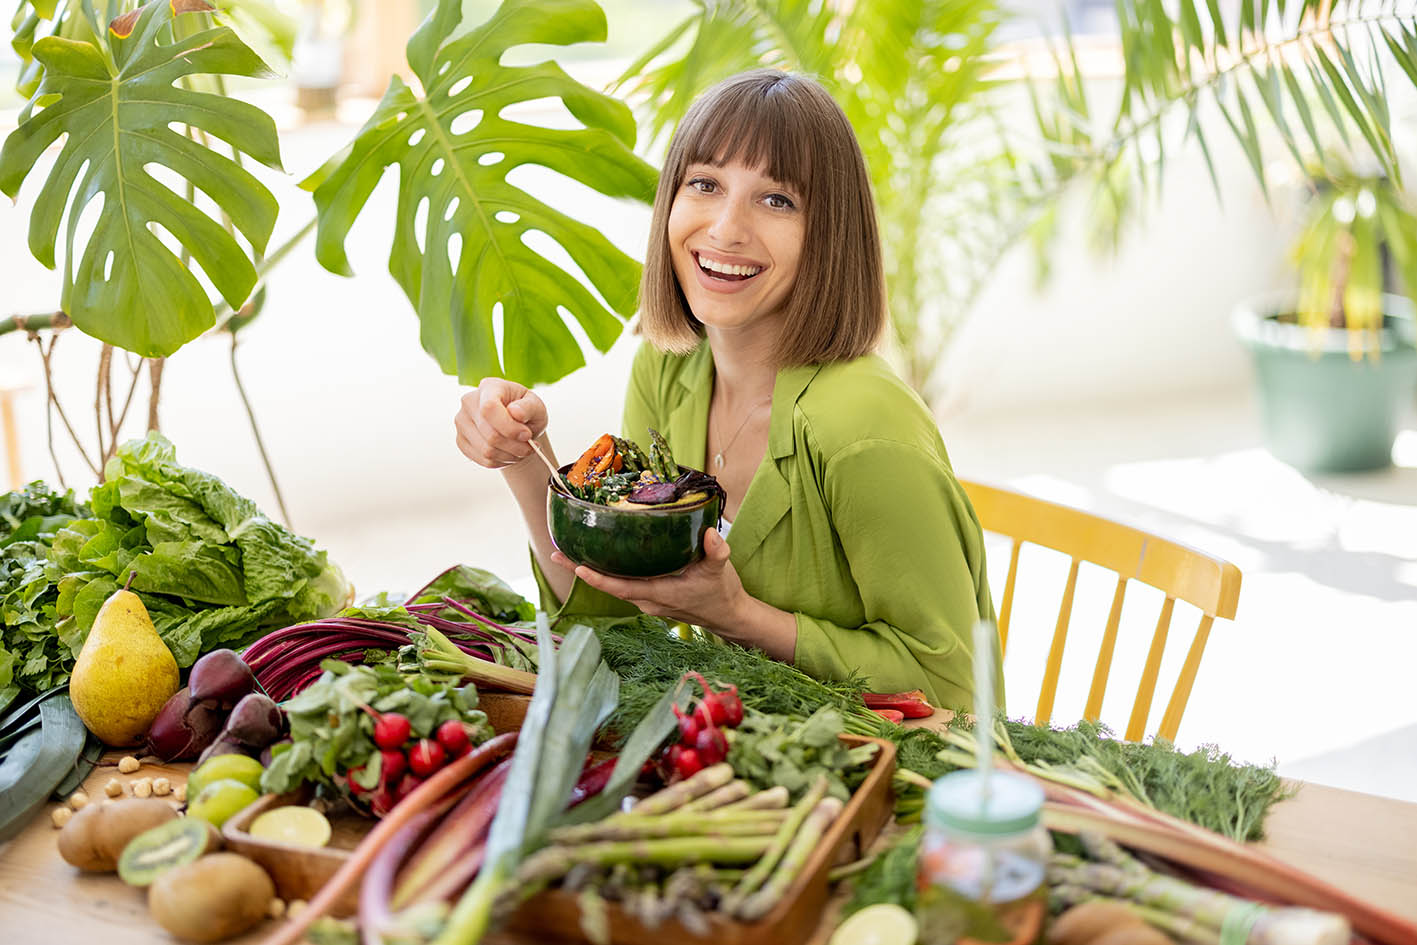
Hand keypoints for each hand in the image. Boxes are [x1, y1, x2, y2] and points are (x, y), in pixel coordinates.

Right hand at [454, 379, 547, 469]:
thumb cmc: (526, 411)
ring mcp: (462, 422)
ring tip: (522, 450)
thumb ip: (529, 408)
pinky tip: (510, 454)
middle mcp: (469, 402)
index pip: (489, 408)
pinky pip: (483, 460)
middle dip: (516, 446)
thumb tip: (515, 412)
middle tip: (530, 446)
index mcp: (489, 387)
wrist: (516, 424)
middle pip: (490, 434)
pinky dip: (501, 462)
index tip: (527, 435)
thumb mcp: (536, 406)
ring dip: (510, 456)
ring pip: (487, 450)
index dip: (509, 427)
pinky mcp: (461, 440)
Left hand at [552, 529, 746, 630]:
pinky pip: (624, 584)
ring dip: (592, 571)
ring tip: (569, 551)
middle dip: (582, 570)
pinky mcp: (651, 597)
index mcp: (660, 593)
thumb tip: (709, 533)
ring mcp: (648, 600)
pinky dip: (609, 573)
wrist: (729, 615)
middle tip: (556, 552)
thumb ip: (716, 551)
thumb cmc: (722, 593)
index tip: (578, 567)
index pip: (621, 587)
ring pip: (614, 585)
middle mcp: (648, 600)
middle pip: (608, 585)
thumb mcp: (720, 569)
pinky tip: (601, 557)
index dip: (598, 579)